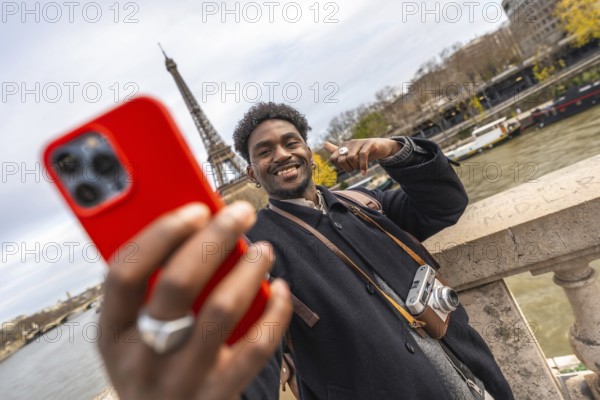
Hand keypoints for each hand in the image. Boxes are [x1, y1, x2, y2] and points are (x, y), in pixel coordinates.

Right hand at [98, 202, 291, 399]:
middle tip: (241, 214)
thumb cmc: (150, 368)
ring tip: (263, 248)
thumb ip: (148, 291)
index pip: (124, 272)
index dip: (161, 233)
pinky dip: (276, 311)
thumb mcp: (129, 336)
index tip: (195, 208)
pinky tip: (281, 290)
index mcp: (113, 333)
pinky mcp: (219, 392)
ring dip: (249, 269)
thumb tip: (196, 230)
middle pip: (178, 283)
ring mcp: (183, 378)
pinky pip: (257, 346)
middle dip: (216, 237)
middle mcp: (143, 356)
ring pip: (222, 309)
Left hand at [324, 139, 401, 174]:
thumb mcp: (351, 153)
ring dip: (355, 167)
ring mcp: (359, 142)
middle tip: (354, 169)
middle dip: (347, 168)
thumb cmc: (365, 152)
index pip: (333, 159)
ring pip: (350, 157)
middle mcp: (350, 143)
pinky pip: (362, 155)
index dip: (339, 167)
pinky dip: (363, 166)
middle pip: (341, 159)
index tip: (347, 169)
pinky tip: (364, 172)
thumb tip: (324, 144)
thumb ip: (338, 151)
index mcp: (343, 146)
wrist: (382, 147)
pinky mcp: (369, 143)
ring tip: (360, 169)